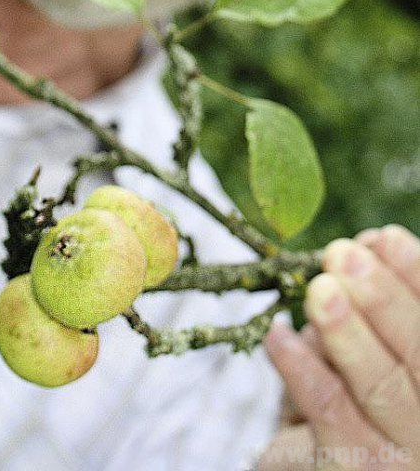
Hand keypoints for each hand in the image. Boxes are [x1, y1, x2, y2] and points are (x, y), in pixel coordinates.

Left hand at [258, 225, 419, 469]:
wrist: (317, 465)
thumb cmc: (350, 396)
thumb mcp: (366, 342)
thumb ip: (376, 300)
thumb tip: (369, 242)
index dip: (416, 277)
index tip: (384, 236)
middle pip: (419, 358)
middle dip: (382, 299)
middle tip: (343, 254)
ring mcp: (399, 460)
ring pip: (379, 387)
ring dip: (346, 333)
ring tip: (319, 291)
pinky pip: (328, 413)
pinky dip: (300, 370)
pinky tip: (278, 337)